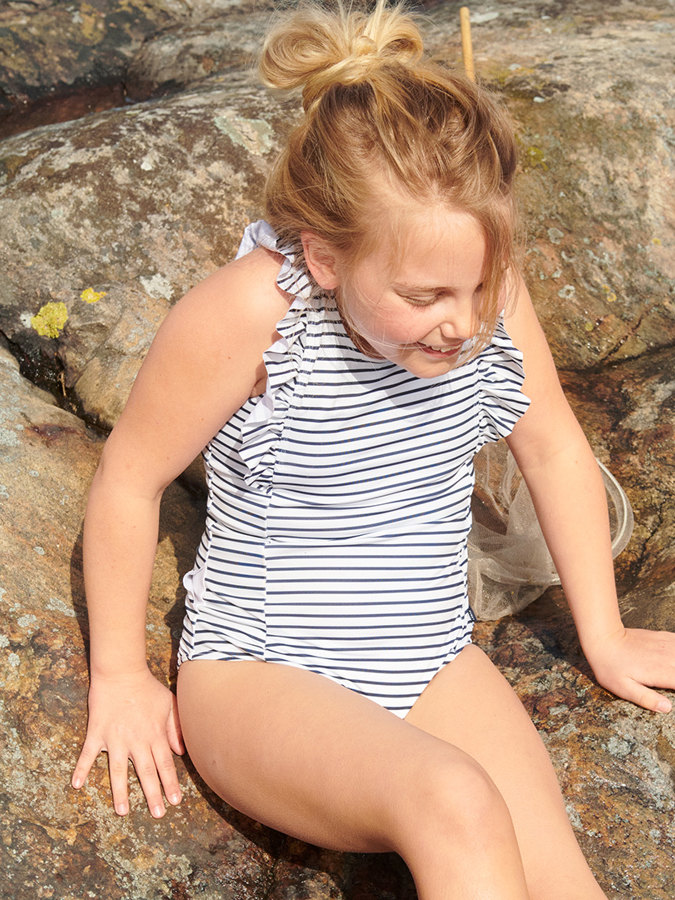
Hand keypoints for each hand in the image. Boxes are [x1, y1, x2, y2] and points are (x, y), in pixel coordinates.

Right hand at [72, 667, 184, 816]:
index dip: (171, 784)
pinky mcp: (97, 733)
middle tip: (158, 815)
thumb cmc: (148, 687)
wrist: (122, 671)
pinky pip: (87, 754)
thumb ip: (175, 728)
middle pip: (146, 772)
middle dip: (153, 795)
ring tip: (123, 812)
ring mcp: (115, 738)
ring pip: (118, 770)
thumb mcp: (168, 704)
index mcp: (154, 734)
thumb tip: (180, 751)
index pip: (165, 764)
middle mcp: (136, 740)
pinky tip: (76, 785)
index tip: (175, 802)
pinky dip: (80, 769)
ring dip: (121, 792)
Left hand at [584, 627, 674, 713]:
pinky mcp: (664, 637)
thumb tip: (667, 708)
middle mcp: (669, 658)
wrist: (603, 638)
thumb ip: (646, 699)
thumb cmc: (611, 667)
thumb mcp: (623, 688)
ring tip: (674, 674)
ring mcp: (667, 645)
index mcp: (662, 673)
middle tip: (673, 681)